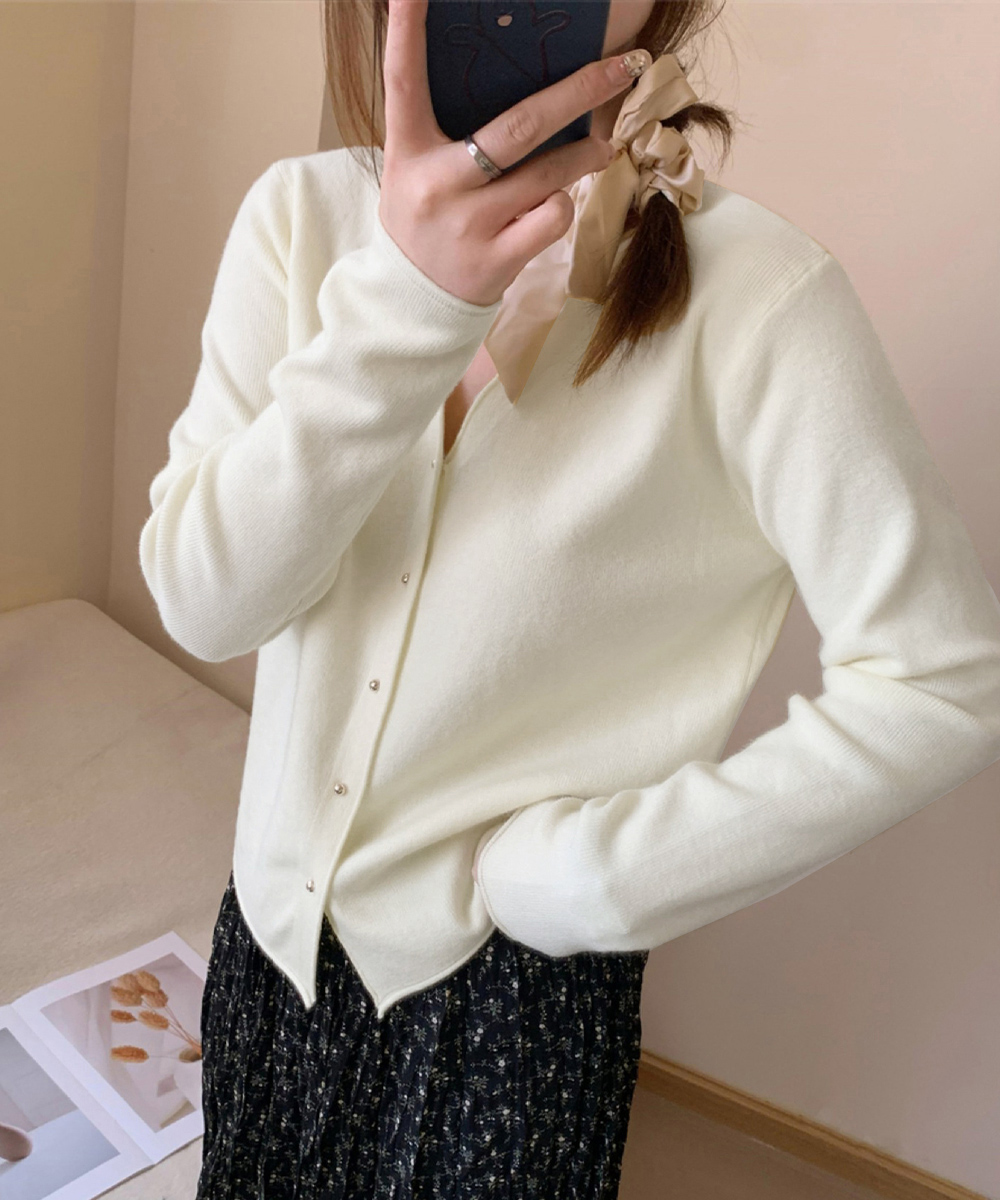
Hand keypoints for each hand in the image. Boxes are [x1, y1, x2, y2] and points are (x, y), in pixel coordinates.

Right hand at [379, 0, 642, 306]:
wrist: (411, 302)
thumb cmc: (422, 221)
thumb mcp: (415, 170)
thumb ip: (447, 129)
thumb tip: (515, 80)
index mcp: (409, 151)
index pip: (403, 81)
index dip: (406, 31)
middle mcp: (438, 184)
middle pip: (519, 126)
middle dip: (578, 91)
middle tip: (621, 67)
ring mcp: (470, 225)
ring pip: (549, 174)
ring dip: (587, 156)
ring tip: (601, 148)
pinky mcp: (497, 260)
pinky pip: (552, 217)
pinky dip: (562, 206)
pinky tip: (552, 207)